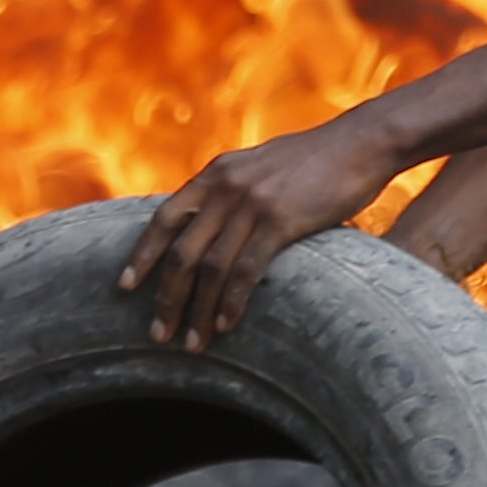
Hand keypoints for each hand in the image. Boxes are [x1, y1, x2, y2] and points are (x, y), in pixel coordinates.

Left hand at [119, 121, 390, 349]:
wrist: (361, 143)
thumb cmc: (316, 160)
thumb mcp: (260, 166)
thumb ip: (233, 190)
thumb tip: (213, 224)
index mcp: (216, 173)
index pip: (165, 218)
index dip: (143, 254)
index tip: (125, 285)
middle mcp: (226, 187)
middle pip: (182, 252)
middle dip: (167, 297)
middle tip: (158, 332)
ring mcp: (252, 203)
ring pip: (210, 267)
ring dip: (198, 311)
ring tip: (192, 343)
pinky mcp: (281, 221)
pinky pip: (246, 271)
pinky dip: (232, 303)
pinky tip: (226, 325)